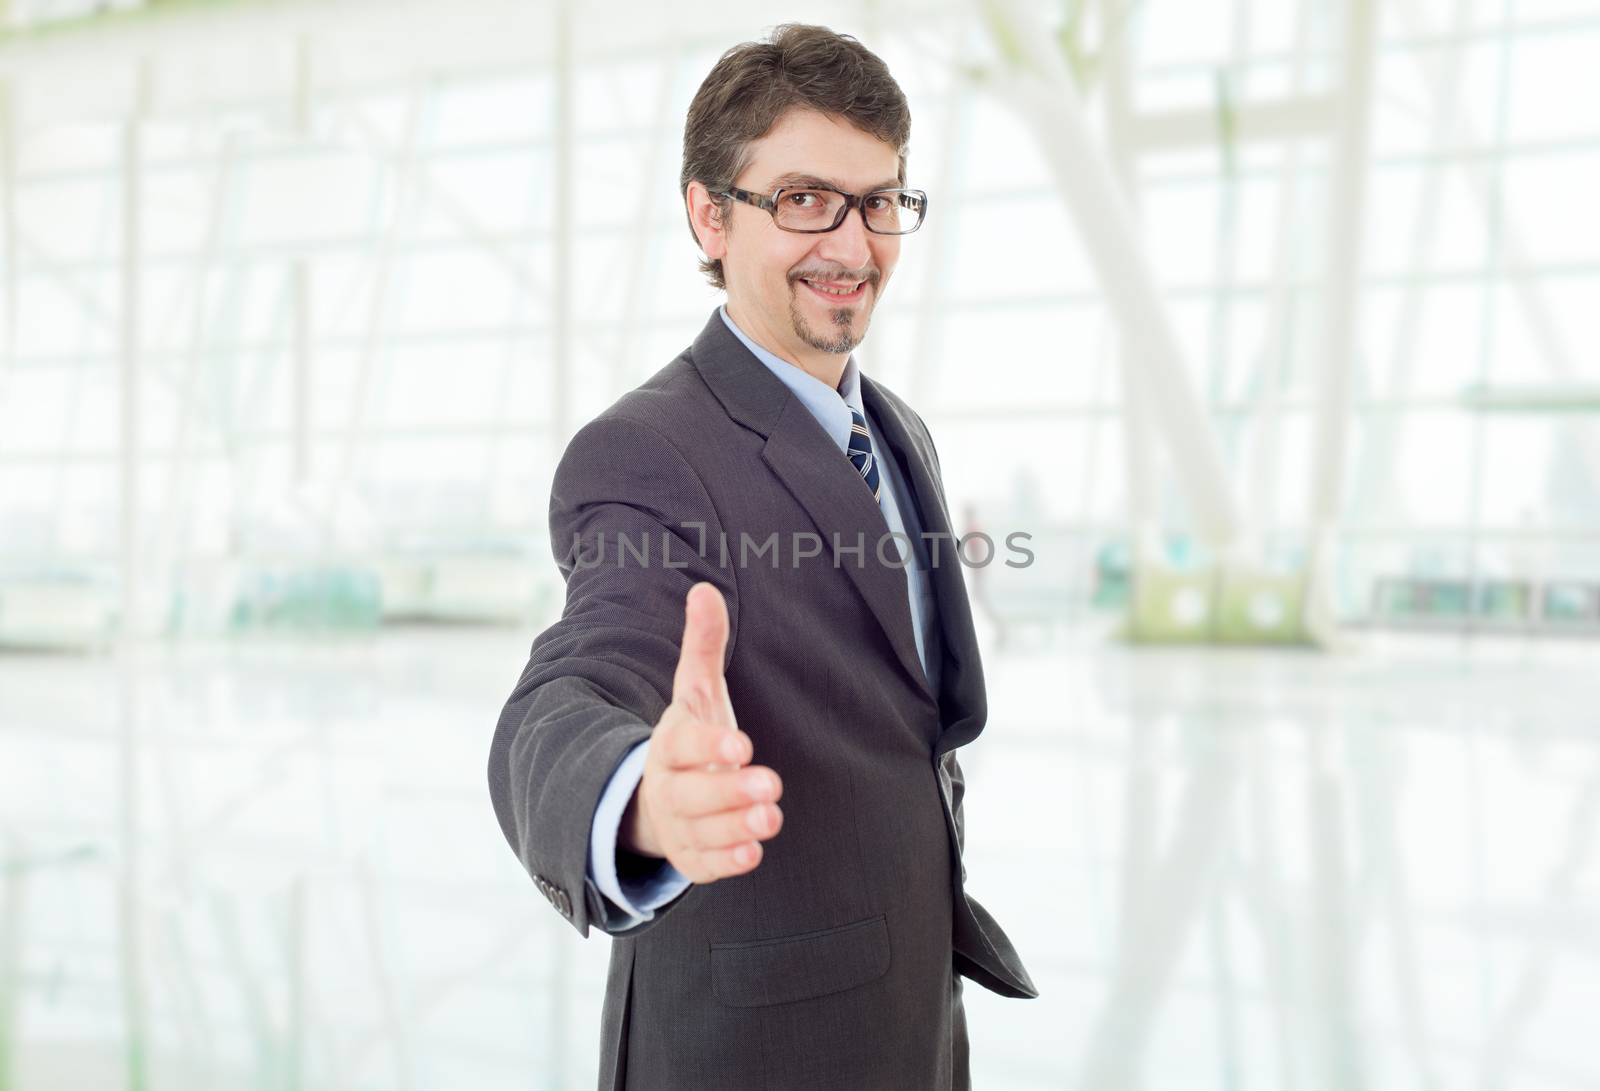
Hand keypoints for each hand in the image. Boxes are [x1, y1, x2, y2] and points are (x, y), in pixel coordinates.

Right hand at [622, 582, 782, 881]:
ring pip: (702, 831)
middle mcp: (669, 787)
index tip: (742, 744)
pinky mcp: (691, 858)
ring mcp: (678, 826)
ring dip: (736, 826)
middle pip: (691, 793)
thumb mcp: (698, 694)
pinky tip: (753, 850)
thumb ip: (704, 647)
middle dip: (729, 791)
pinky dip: (727, 860)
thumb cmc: (691, 740)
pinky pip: (705, 865)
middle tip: (771, 784)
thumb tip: (704, 590)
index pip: (683, 745)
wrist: (655, 801)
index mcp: (669, 744)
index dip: (709, 745)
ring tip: (772, 816)